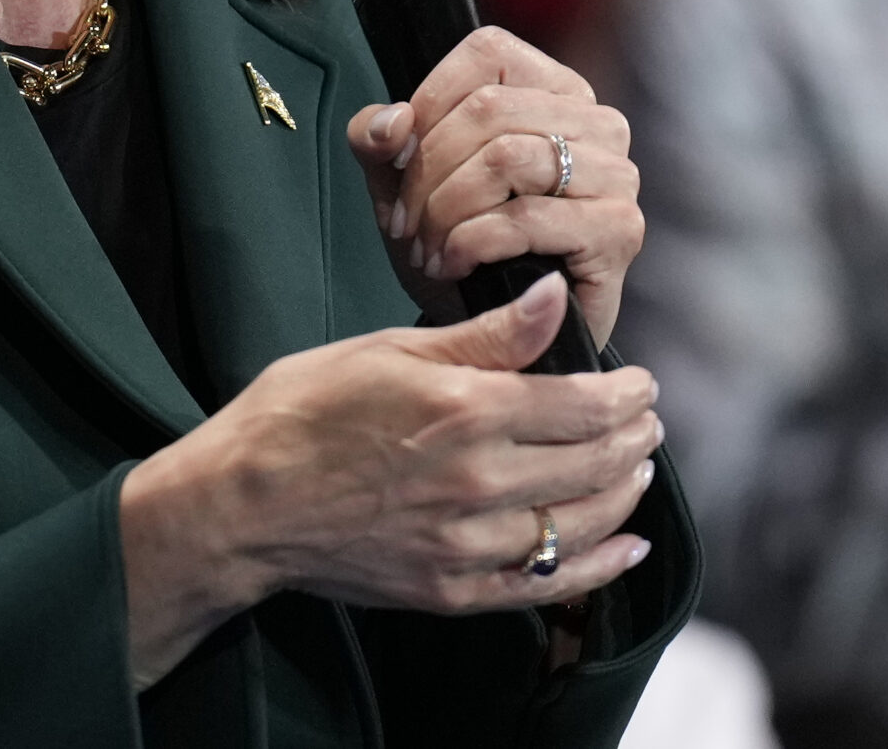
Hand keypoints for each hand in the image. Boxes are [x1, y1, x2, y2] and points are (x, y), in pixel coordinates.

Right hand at [118, 273, 660, 686]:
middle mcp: (476, 481)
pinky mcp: (451, 590)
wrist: (240, 505)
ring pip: (580, 524)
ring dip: (624, 494)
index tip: (641, 383)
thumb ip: (485, 335)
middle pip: (593, 462)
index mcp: (464, 410)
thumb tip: (553, 297)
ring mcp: (465, 544)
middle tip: (647, 420)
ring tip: (637, 468)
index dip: (626, 394)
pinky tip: (627, 545)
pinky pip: (546, 587)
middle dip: (634, 438)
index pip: (582, 404)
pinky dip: (598, 567)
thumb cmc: (301, 411)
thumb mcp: (389, 349)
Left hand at [347, 27, 643, 347]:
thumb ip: (377, 138)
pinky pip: (527, 217)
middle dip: (427, 174)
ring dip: (446, 211)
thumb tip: (392, 122)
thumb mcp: (402, 184)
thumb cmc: (460, 249)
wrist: (502, 337)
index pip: (485, 55)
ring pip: (507, 158)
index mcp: (552, 87)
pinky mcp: (618, 229)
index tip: (398, 163)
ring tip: (428, 249)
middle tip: (406, 225)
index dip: (427, 106)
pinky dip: (472, 242)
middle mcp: (597, 120)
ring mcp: (616, 174)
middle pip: (488, 111)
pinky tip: (454, 264)